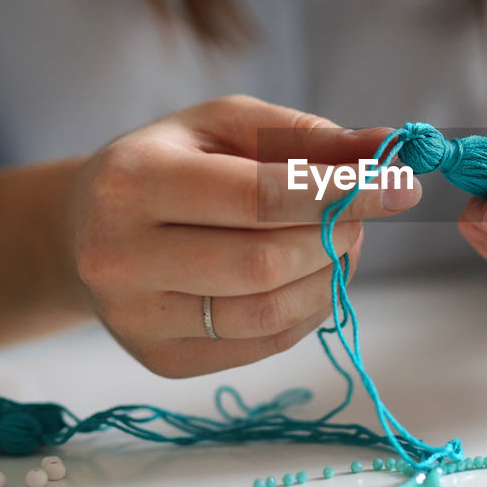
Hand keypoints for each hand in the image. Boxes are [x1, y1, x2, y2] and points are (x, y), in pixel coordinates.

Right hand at [68, 95, 420, 376]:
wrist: (86, 227)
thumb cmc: (171, 163)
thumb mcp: (227, 125)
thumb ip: (305, 135)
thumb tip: (385, 148)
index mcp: (133, 181)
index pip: (257, 196)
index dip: (339, 193)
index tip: (400, 186)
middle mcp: (120, 256)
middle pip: (264, 263)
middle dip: (334, 237)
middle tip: (361, 216)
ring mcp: (136, 318)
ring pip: (267, 313)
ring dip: (329, 278)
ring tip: (339, 243)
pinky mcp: (159, 360)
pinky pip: (262, 345)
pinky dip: (308, 311)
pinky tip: (310, 278)